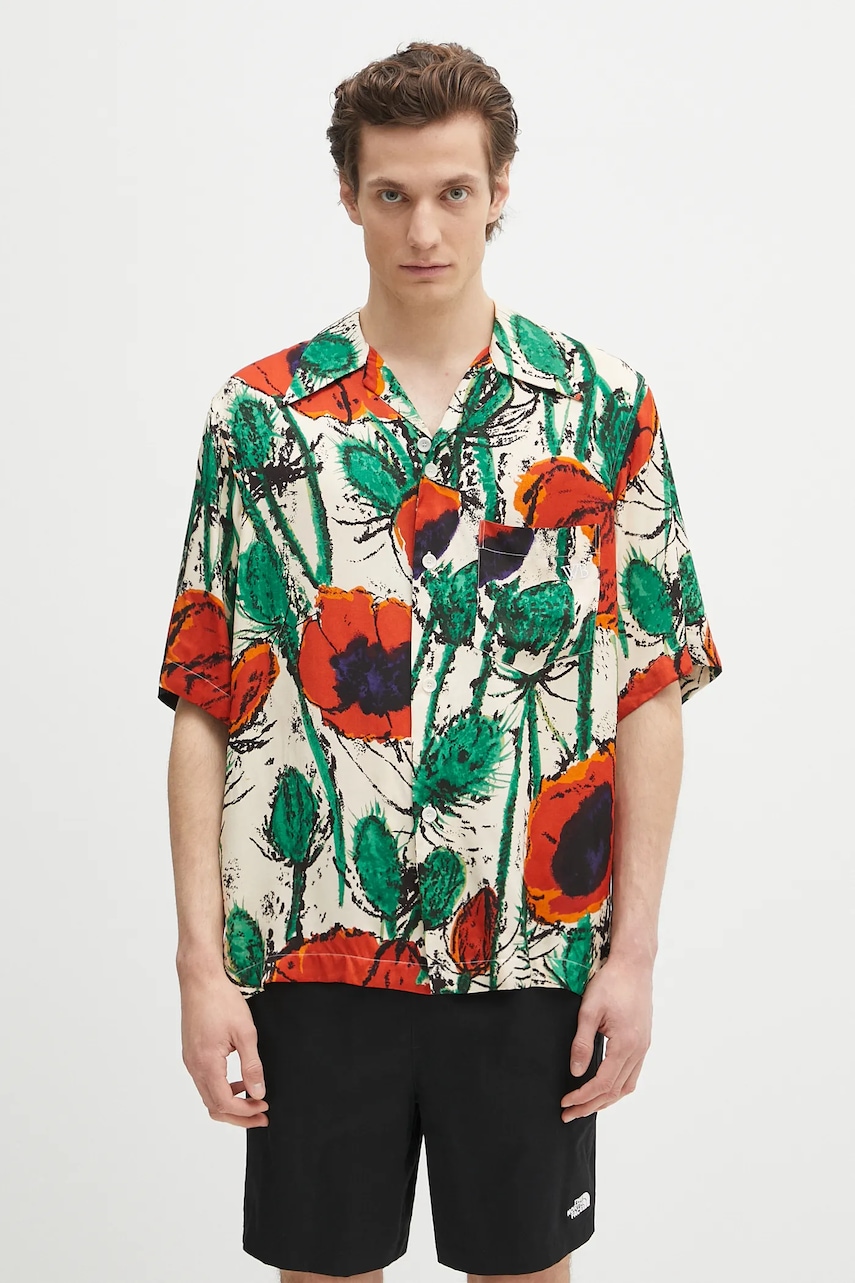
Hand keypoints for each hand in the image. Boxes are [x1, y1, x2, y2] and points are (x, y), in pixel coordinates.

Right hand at [179, 969, 268, 1127]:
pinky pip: (205, 1081)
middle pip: (213, 1106)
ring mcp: (190, 1060)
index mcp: (206, 1064)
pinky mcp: (191, 1053)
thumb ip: (252, 1065)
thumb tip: (258, 1092)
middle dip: (238, 1116)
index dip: (245, 1112)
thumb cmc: (222, 1000)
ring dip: (230, 1103)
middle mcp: (194, 1067)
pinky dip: (222, 1088)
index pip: (224, 1103)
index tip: (264, 1108)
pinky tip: (239, 1079)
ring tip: (253, 1098)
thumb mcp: (245, 1033)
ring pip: (208, 1096)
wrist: (200, 979)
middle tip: (261, 1115)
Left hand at [560, 956, 652, 1120]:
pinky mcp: (643, 1041)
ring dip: (606, 1099)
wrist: (634, 965)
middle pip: (616, 1091)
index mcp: (625, 1044)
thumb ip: (582, 1043)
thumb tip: (576, 1072)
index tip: (564, 1103)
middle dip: (591, 1105)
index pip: (603, 1083)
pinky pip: (632, 1074)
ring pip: (627, 1086)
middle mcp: (638, 1050)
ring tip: (585, 1106)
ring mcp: (643, 1047)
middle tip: (569, 1114)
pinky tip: (604, 1087)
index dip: (582, 1096)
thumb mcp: (589, 1010)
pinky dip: (617, 1086)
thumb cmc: (611, 983)